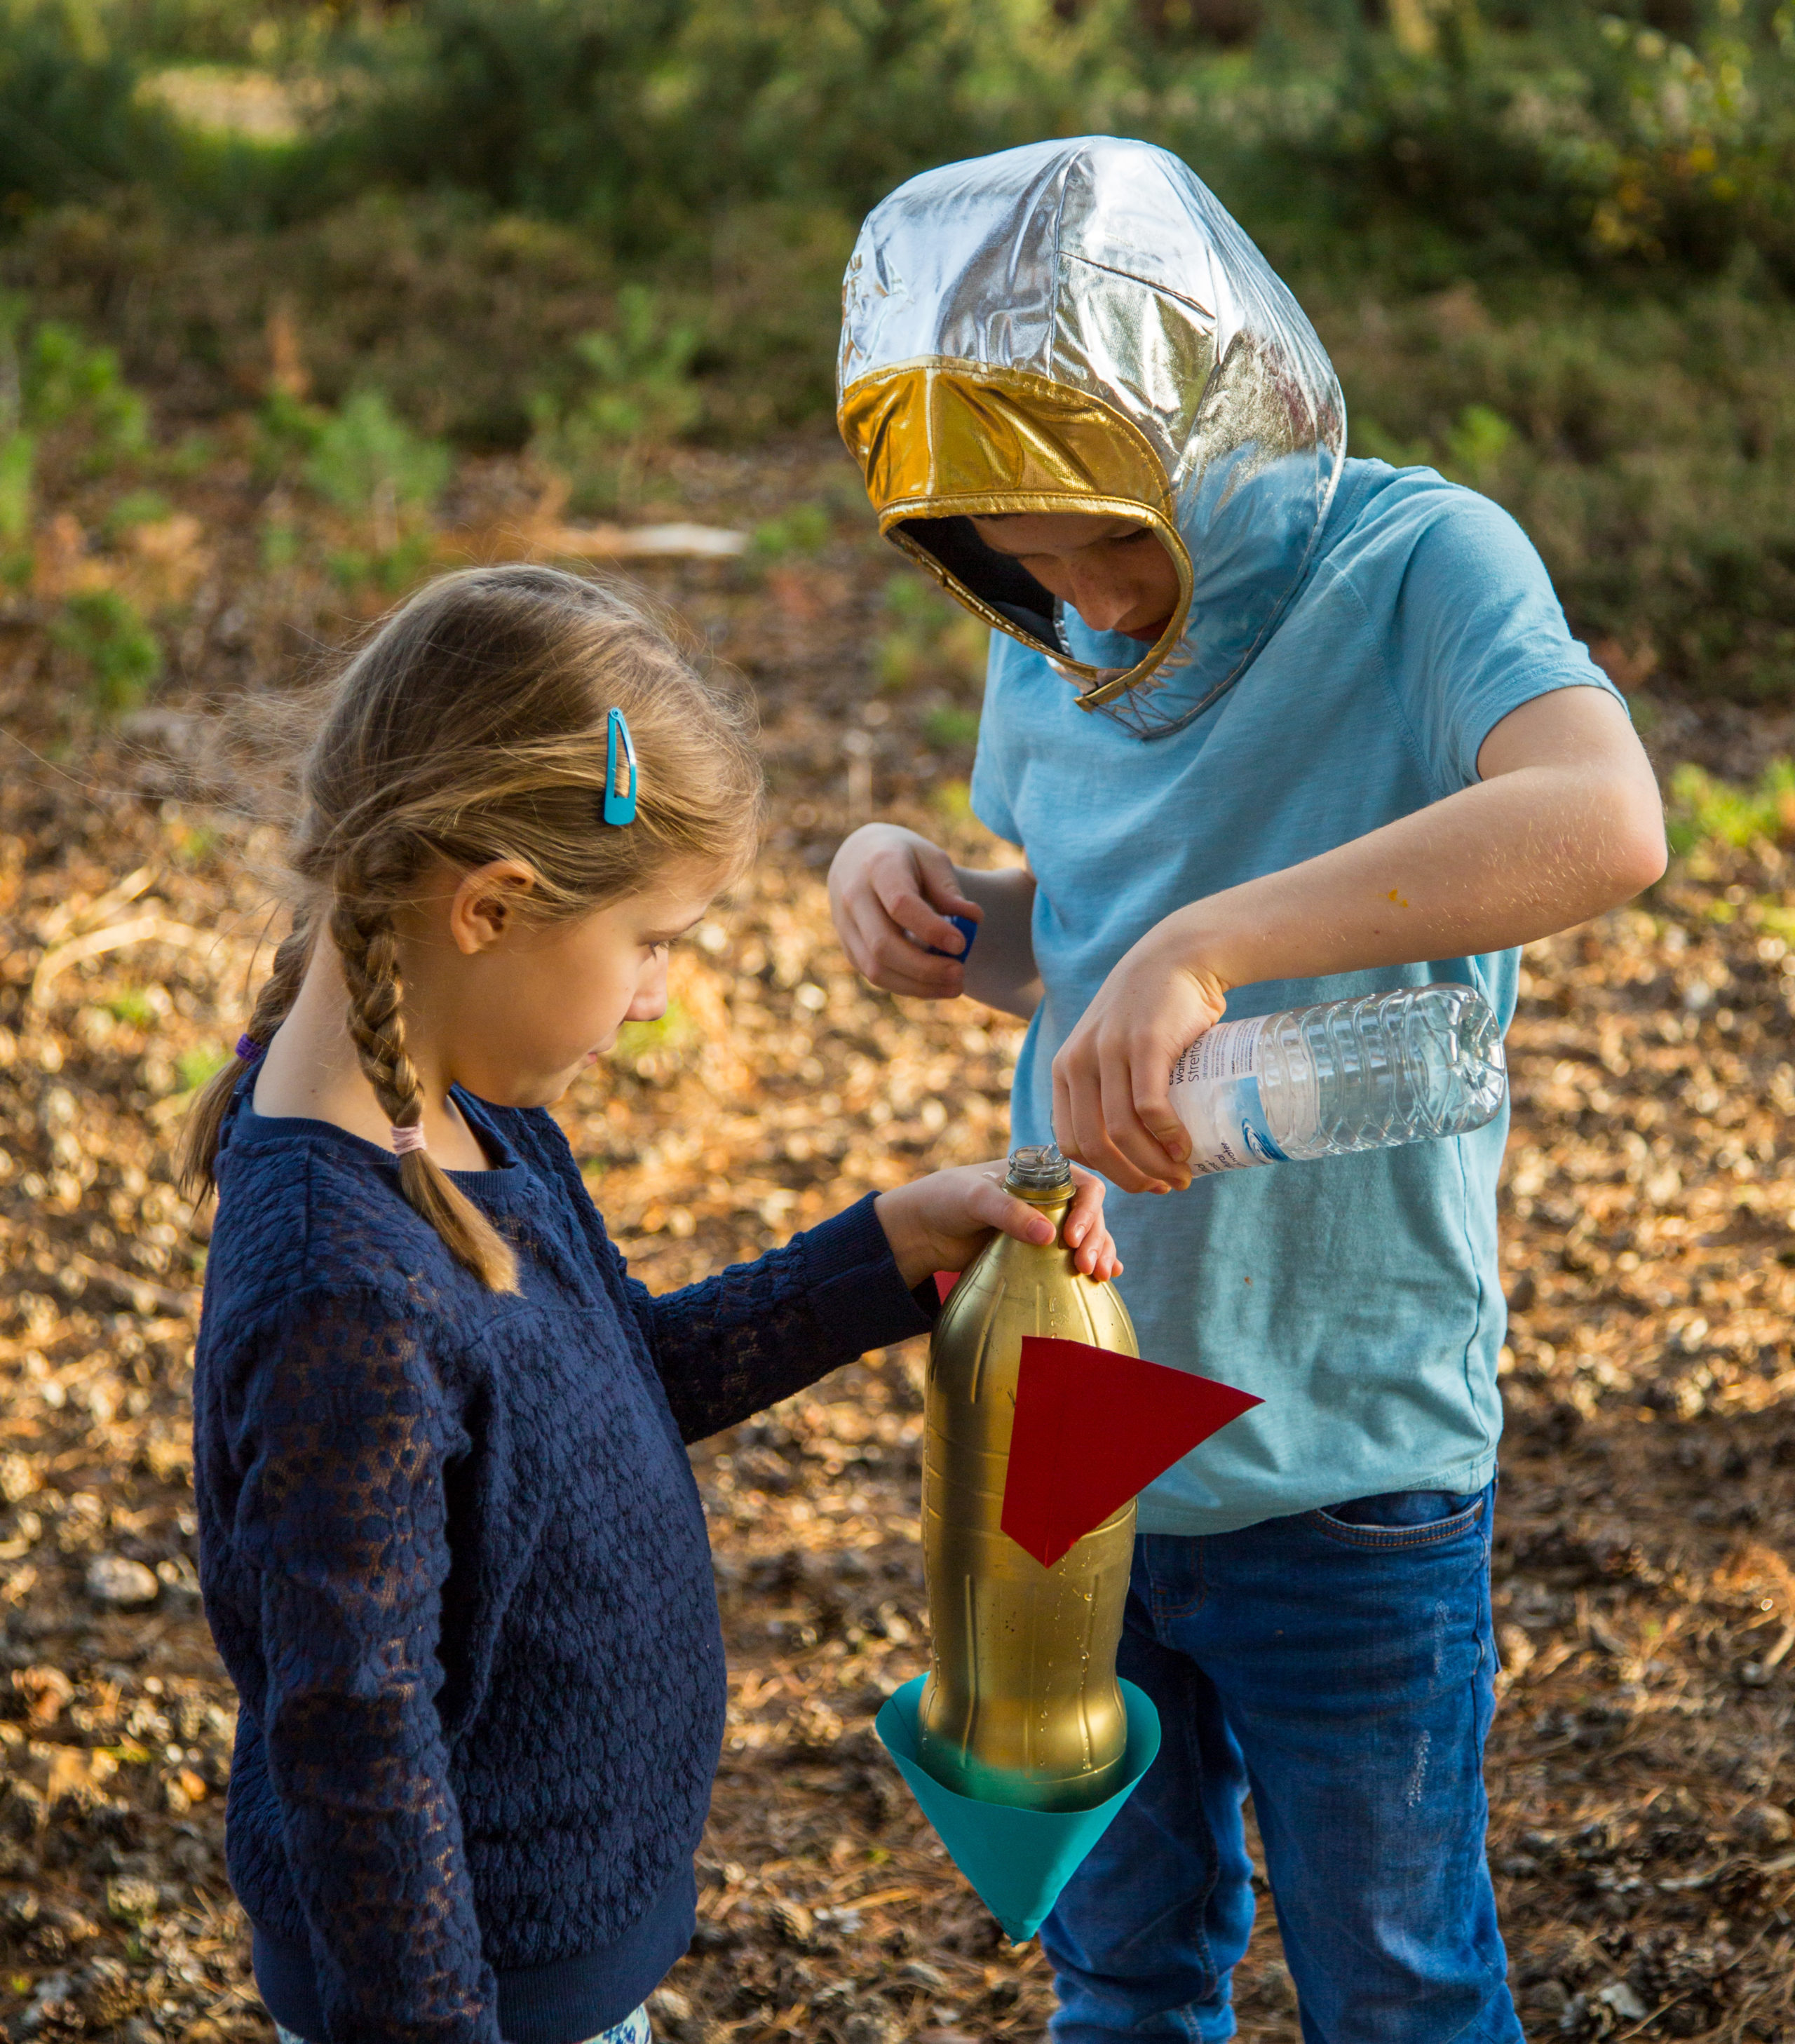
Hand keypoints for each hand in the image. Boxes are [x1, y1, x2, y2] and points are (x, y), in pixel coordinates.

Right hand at [829, 824, 980, 997]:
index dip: (931, 929)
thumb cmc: (904, 857)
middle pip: (883, 945)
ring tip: (955, 986)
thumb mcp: (930, 858)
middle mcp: (853, 897)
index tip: (961, 944)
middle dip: (925, 968)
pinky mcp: (848, 947)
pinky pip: (875, 976)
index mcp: (878, 866)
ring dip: (918, 985)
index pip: (900, 904)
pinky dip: (907, 986)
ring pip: (876, 969)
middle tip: (960, 973)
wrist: (858, 856)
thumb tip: (973, 919)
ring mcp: (844, 925)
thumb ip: (949, 889)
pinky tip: (935, 985)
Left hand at [875, 1160, 1120, 1289]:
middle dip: (1095, 1239)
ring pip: (1089, 1236)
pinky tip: (1106, 1277)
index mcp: (1041, 1174)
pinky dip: (1094, 1261)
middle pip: (1092, 1214)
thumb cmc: (948, 1200)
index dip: (1088, 1210)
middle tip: (1086, 1266)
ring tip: (1099, 1275)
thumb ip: (1009, 1213)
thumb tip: (1049, 1235)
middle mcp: (1050, 1197)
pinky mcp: (1038, 1252)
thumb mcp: (977, 1200)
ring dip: (1100, 1252)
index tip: (1071, 1237)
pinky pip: (1073, 1255)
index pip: (1084, 1185)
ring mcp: (1047, 1225)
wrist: (923, 1230)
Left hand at [1052, 929, 1230, 1194]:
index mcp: (1065, 1069)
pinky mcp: (1143, 1044)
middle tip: (1166, 1186)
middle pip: (1093, 1145)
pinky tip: (1185, 1147)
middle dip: (1130, 1178)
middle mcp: (1078, 1062)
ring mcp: (1108, 1052)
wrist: (1178, 956)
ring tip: (1182, 1175)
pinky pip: (1148, 1107)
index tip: (1140, 1182)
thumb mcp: (1113, 1047)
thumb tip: (1134, 1147)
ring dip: (1152, 1165)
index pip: (1070, 1142)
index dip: (1105, 1173)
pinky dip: (1167, 1137)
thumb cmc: (1151, 1011)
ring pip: (1120, 1132)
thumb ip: (1110, 1087)